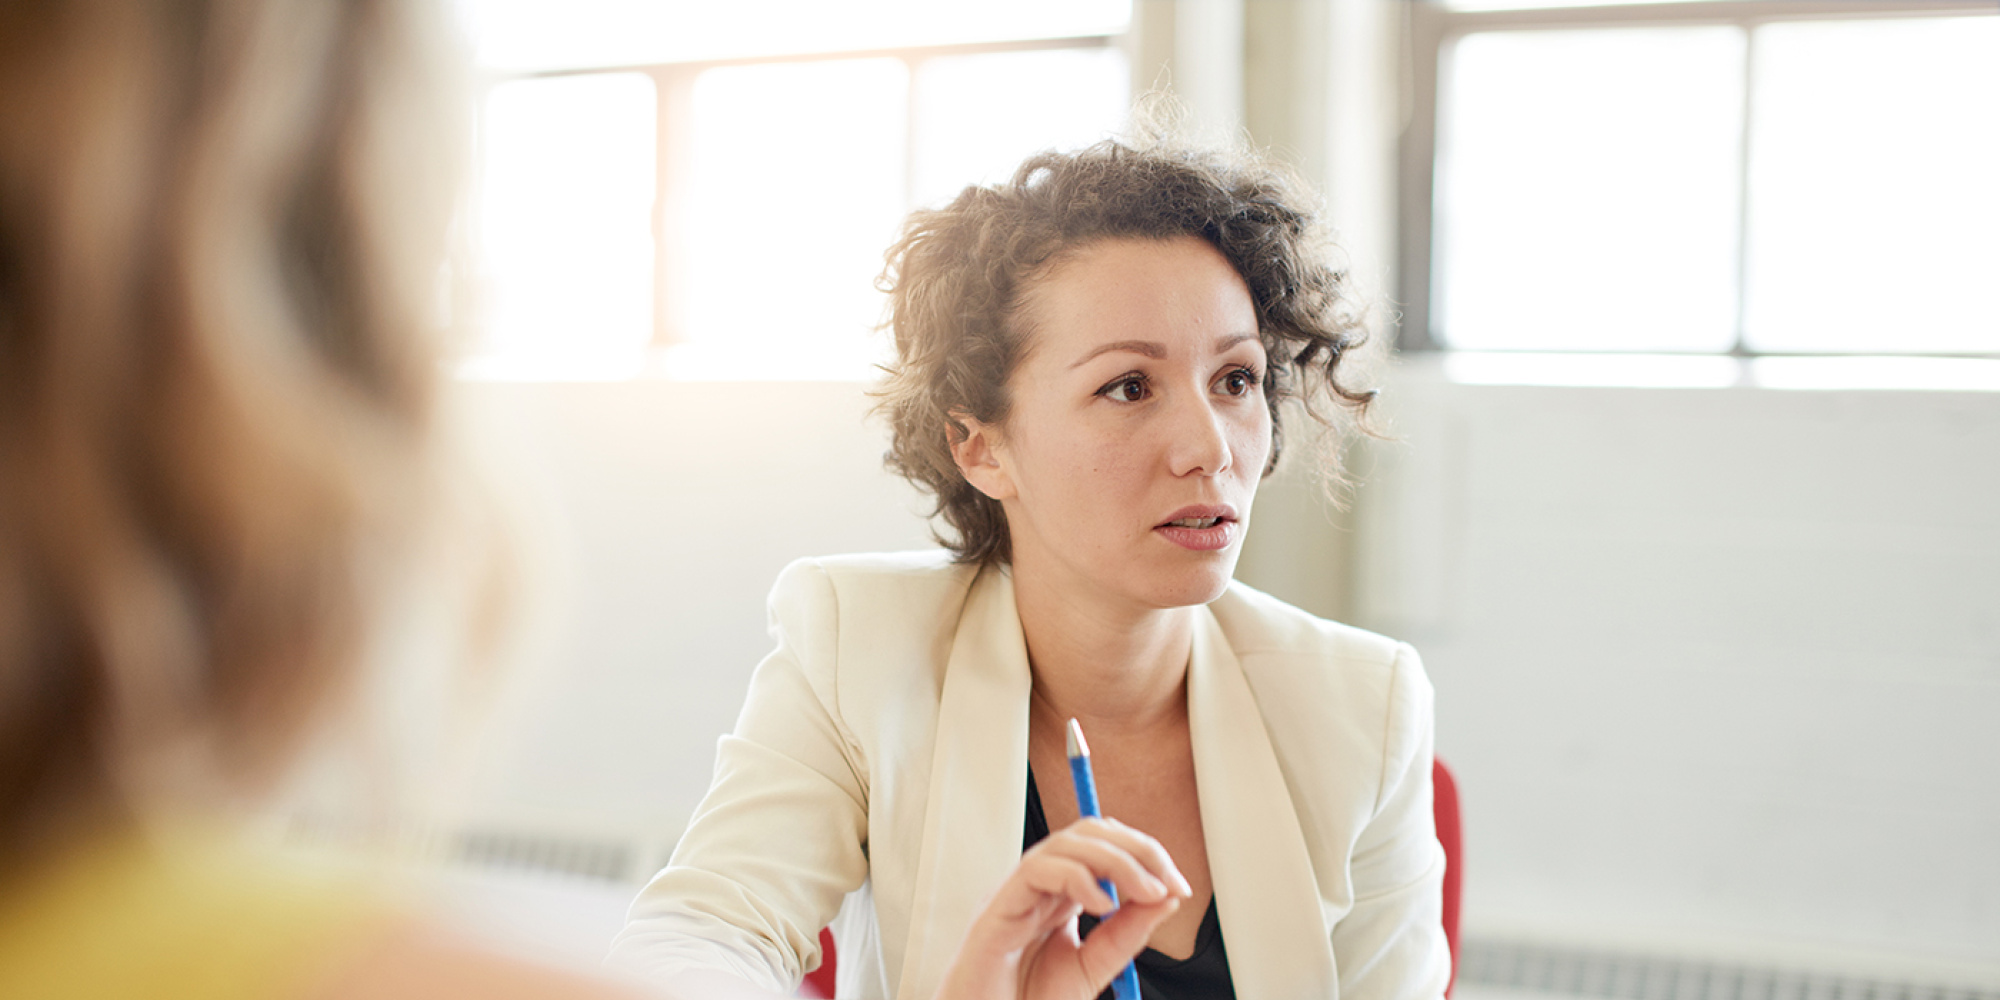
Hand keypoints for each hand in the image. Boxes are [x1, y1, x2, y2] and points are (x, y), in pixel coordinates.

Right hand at [934, 817, 1193, 999]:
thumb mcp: (1092, 970)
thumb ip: (1125, 936)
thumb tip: (1166, 898)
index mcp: (1060, 896)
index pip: (1105, 847)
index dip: (1145, 856)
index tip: (1178, 886)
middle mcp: (1039, 887)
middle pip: (1089, 834)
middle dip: (1137, 849)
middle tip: (1167, 882)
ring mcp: (1016, 893)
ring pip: (1067, 843)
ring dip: (1117, 860)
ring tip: (1144, 893)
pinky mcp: (996, 909)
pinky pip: (1037, 869)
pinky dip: (1077, 878)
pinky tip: (1102, 906)